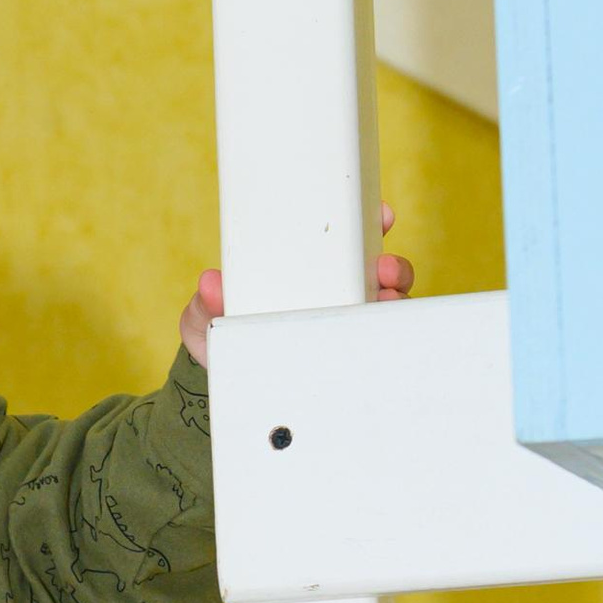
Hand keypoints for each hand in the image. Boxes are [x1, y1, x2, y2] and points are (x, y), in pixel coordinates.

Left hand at [180, 207, 414, 364]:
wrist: (223, 386)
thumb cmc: (220, 337)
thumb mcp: (206, 317)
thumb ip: (206, 302)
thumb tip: (210, 282)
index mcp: (308, 274)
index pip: (349, 245)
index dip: (370, 225)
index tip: (381, 216)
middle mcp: (336, 297)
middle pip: (382, 276)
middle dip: (394, 268)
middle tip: (386, 270)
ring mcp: (345, 329)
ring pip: (388, 312)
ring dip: (396, 303)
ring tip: (388, 304)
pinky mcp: (349, 360)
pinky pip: (378, 349)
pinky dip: (387, 343)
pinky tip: (383, 341)